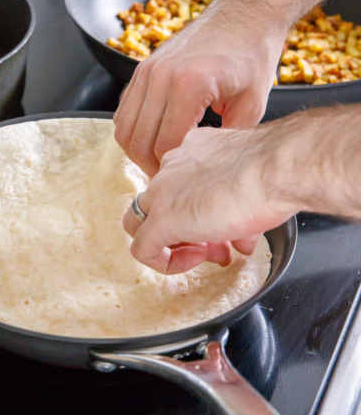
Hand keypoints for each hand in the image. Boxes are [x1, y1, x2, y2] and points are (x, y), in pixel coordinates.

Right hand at [113, 0, 285, 177]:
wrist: (244, 15)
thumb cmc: (251, 55)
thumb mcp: (252, 105)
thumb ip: (224, 141)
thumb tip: (206, 169)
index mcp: (189, 85)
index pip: (164, 145)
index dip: (170, 170)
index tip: (183, 182)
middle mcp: (160, 76)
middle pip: (137, 140)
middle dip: (150, 166)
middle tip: (168, 178)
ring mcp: (147, 70)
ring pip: (123, 127)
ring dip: (137, 150)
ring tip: (159, 161)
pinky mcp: (142, 68)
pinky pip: (124, 109)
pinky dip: (133, 130)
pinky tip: (153, 138)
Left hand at [122, 125, 295, 273]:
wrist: (275, 169)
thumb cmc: (273, 171)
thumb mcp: (252, 189)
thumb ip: (240, 215)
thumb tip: (243, 240)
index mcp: (192, 152)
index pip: (182, 187)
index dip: (202, 214)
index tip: (224, 228)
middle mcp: (171, 167)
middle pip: (161, 204)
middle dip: (187, 230)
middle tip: (216, 246)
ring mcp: (161, 192)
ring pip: (140, 222)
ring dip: (170, 243)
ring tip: (203, 254)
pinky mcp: (161, 219)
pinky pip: (143, 249)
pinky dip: (163, 262)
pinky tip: (194, 261)